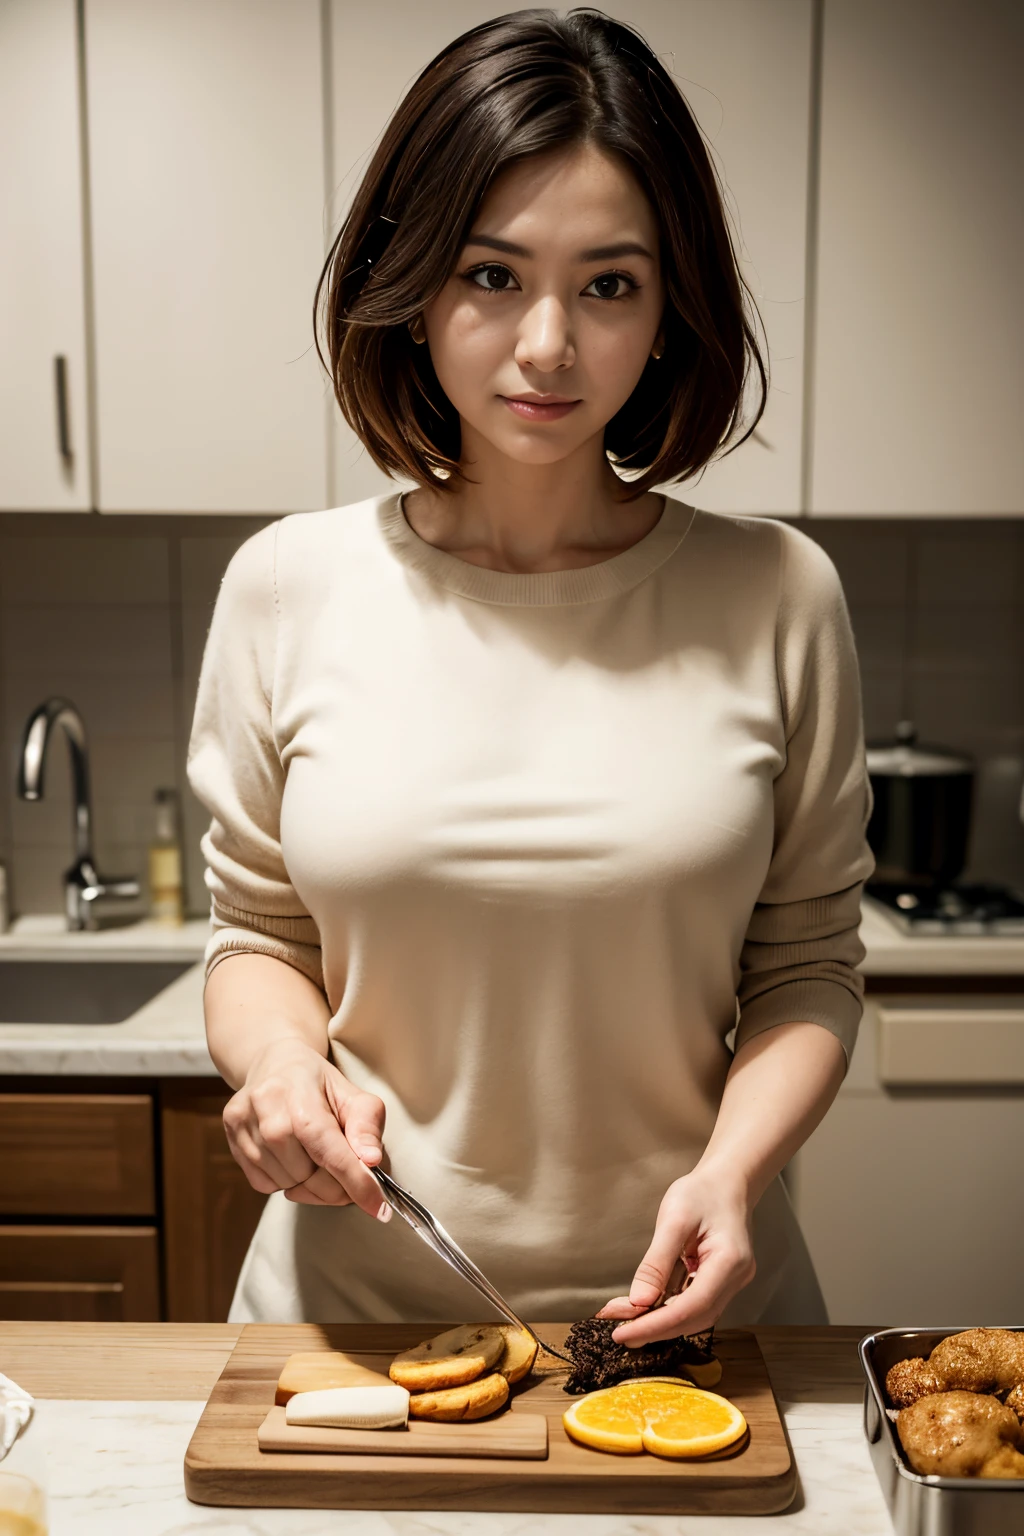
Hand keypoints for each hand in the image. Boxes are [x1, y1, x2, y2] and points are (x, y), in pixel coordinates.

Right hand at [222, 1037, 388, 1216]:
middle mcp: (264, 1108)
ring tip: (317, 1158)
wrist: (274, 1064)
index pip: (328, 1149)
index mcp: (298, 1092)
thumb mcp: (352, 1094)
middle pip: (308, 1175)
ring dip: (311, 1184)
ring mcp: (243, 1126)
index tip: (377, 1206)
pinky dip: (286, 1182)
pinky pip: (265, 1186)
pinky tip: (293, 1158)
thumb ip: (367, 1125)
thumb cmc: (318, 1083)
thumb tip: (371, 1160)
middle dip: (337, 1186)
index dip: (355, 1181)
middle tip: (350, 1176)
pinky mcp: (231, 1142)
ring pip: (287, 1185)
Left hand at [596, 1163, 755, 1345]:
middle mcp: (736, 1278)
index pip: (691, 1306)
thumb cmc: (702, 1192)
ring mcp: (732, 1282)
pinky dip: (670, 1308)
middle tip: (621, 1332)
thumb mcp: (674, 1218)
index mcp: (729, 1261)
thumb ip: (656, 1261)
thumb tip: (638, 1301)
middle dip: (656, 1328)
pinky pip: (695, 1303)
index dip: (656, 1325)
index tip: (624, 1333)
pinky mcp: (722, 1281)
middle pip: (695, 1318)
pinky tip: (648, 1306)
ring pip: (696, 1316)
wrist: (727, 1181)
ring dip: (662, 1321)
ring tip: (628, 1319)